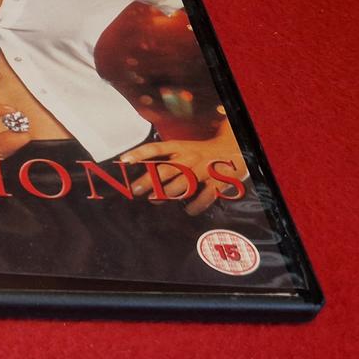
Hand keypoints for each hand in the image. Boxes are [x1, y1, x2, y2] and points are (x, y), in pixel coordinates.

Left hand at [125, 126, 248, 215]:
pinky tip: (188, 210)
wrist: (234, 148)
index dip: (139, 153)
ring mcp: (204, 170)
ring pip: (183, 184)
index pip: (157, 148)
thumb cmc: (201, 153)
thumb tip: (139, 178)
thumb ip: (164, 161)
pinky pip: (204, 197)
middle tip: (136, 189)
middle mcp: (191, 158)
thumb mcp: (182, 150)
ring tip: (155, 199)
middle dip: (149, 180)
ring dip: (167, 193)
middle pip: (166, 170)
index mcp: (180, 148)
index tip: (124, 160)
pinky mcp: (218, 182)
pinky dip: (195, 207)